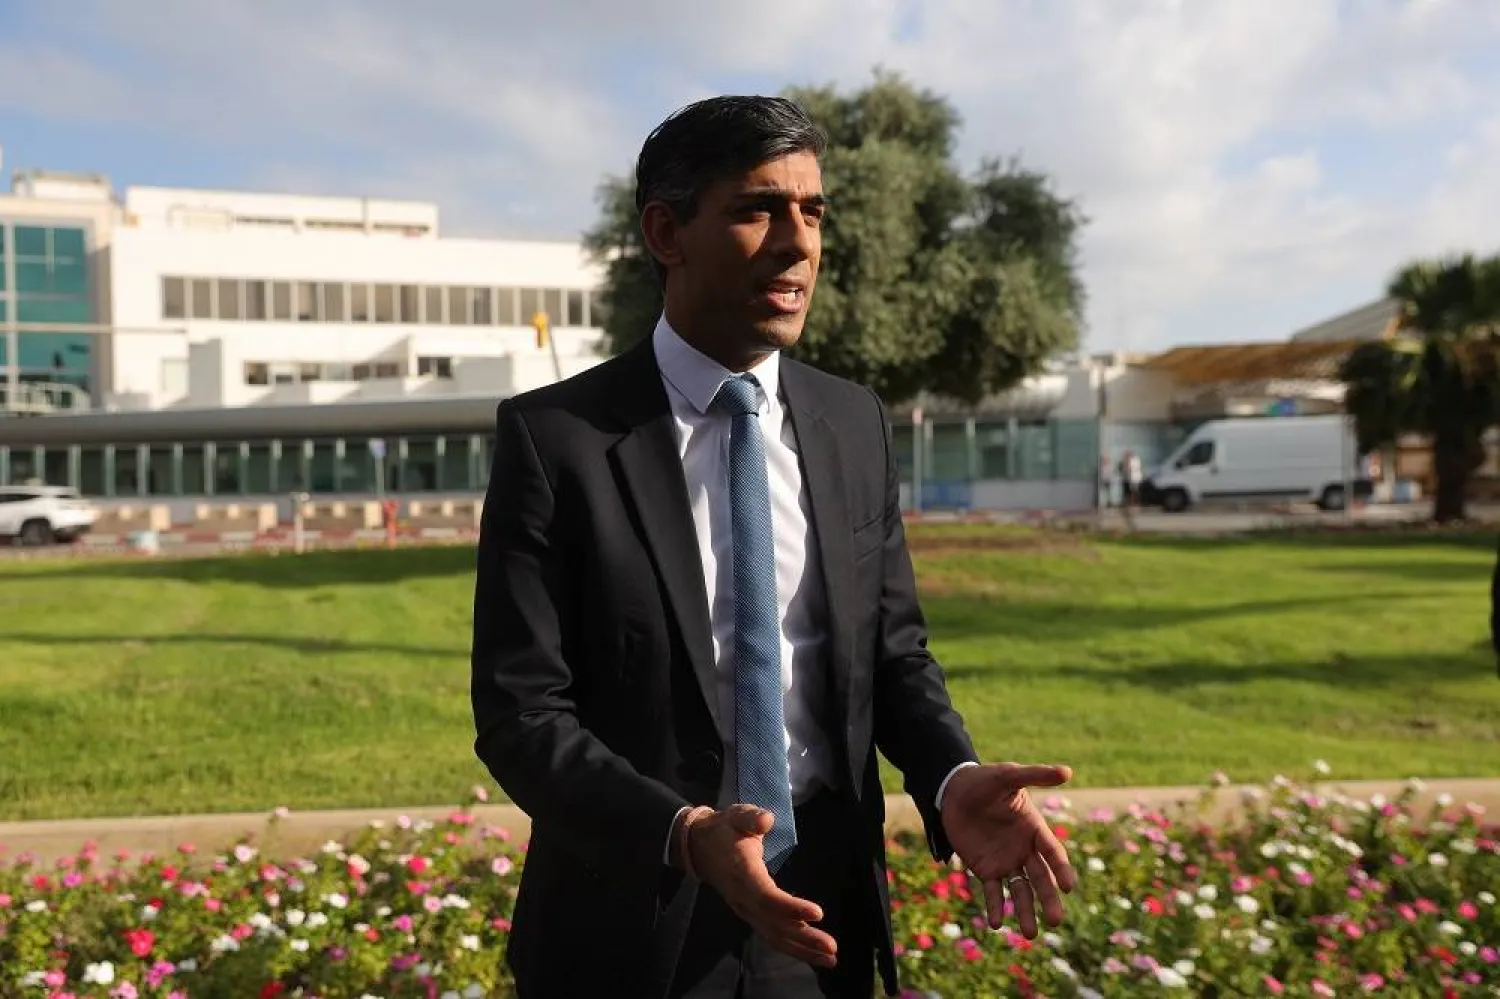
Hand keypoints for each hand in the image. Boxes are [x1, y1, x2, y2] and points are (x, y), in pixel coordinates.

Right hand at [681, 805, 836, 968]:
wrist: (700, 848)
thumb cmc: (724, 830)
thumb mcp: (736, 816)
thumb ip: (751, 818)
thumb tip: (766, 820)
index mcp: (742, 874)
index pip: (767, 897)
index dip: (791, 908)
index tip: (819, 913)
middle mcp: (744, 899)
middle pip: (774, 925)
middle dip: (804, 938)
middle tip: (832, 948)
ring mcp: (746, 911)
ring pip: (774, 936)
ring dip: (802, 950)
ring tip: (830, 959)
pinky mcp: (751, 915)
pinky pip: (772, 936)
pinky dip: (793, 948)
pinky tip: (813, 955)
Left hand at [940, 762, 1077, 938]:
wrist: (954, 790)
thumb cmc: (985, 781)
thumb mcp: (1008, 776)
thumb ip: (1035, 775)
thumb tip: (1067, 771)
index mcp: (1035, 829)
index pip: (1052, 853)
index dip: (1061, 869)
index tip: (1068, 886)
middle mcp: (1024, 850)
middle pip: (1041, 879)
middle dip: (1049, 900)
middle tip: (1056, 921)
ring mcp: (1006, 861)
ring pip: (1020, 891)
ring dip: (1026, 912)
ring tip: (1030, 934)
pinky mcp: (985, 869)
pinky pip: (993, 891)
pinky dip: (995, 907)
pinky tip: (996, 923)